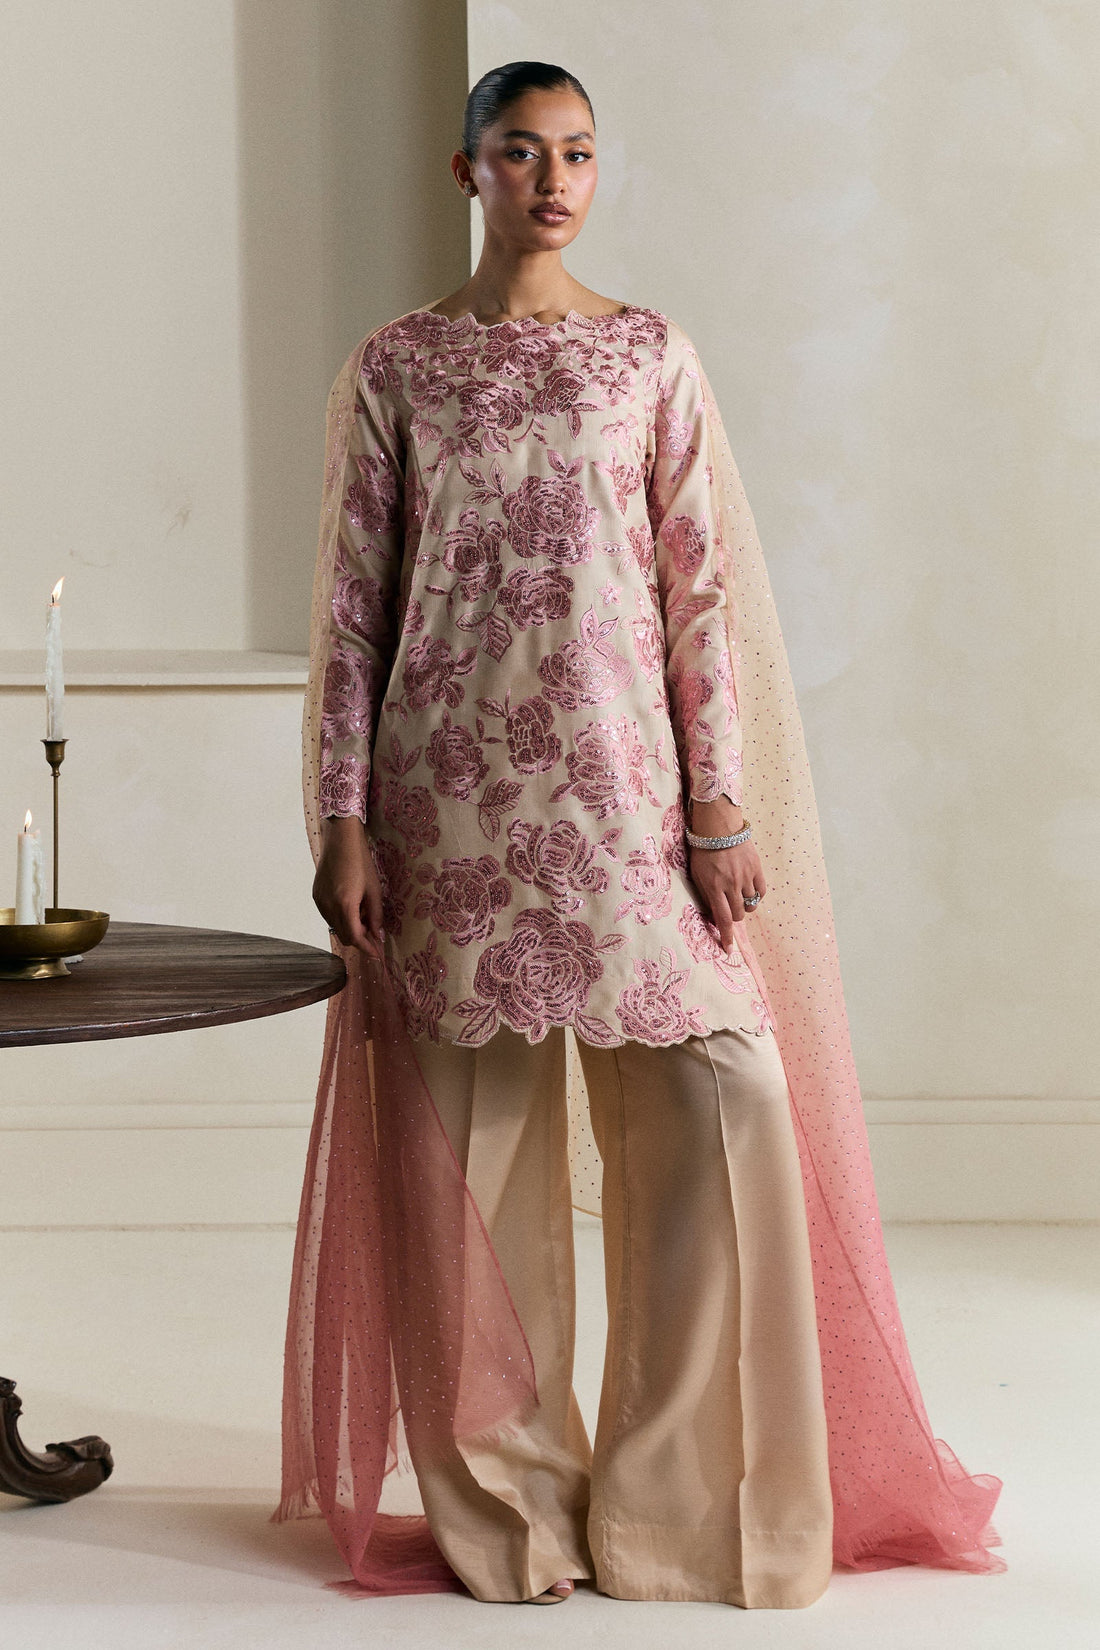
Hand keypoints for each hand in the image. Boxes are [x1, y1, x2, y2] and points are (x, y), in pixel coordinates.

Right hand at [312, 816, 384, 959]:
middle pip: (344, 936)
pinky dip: (341, 919)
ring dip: (350, 928)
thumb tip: (378, 935)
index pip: (355, 937)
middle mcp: (328, 907)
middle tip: (374, 933)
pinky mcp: (316, 896)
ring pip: (335, 927)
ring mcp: (319, 902)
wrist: (340, 840)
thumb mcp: (374, 889)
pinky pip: (329, 916)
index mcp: (345, 905)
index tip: (377, 954)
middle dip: (360, 939)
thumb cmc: (361, 862)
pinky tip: (351, 906)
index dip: (367, 948)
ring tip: (363, 914)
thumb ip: (376, 915)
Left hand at [686, 794, 764, 953]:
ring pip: (751, 903)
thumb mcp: (697, 873)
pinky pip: (761, 890)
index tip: (728, 950)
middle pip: (738, 914)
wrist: (719, 826)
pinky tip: (749, 889)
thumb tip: (713, 913)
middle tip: (730, 909)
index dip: (726, 936)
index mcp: (714, 887)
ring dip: (745, 905)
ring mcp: (746, 877)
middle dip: (734, 916)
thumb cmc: (703, 850)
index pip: (722, 919)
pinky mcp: (756, 868)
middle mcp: (731, 885)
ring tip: (739, 896)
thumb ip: (705, 893)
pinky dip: (756, 894)